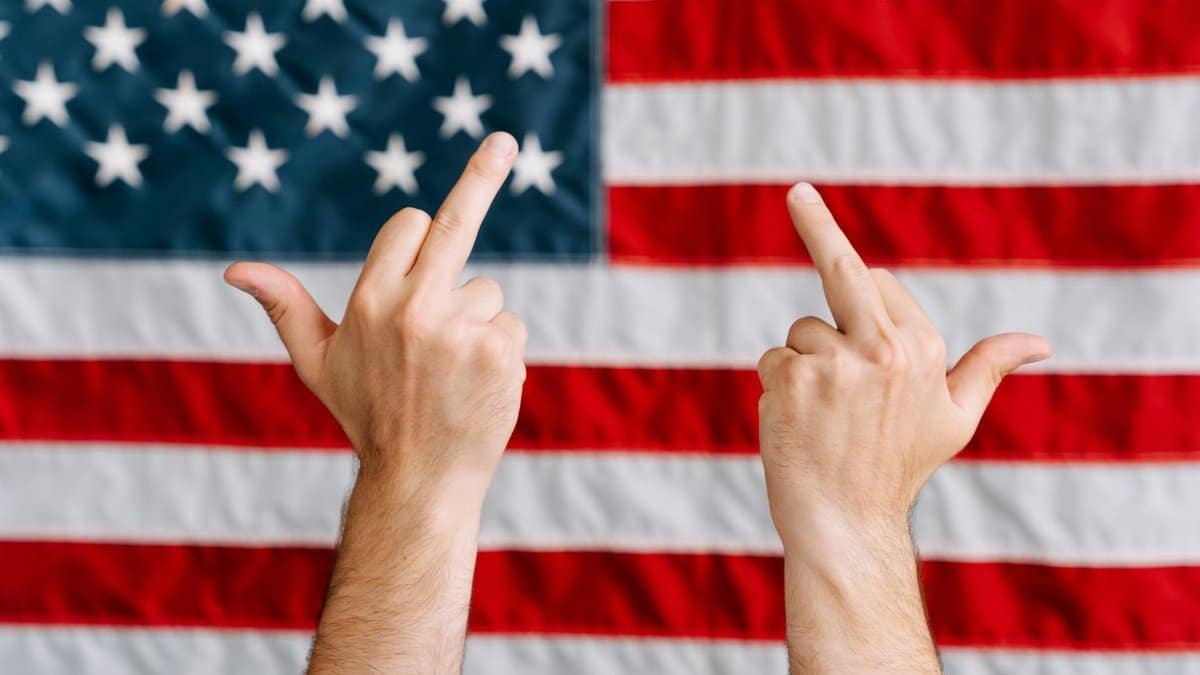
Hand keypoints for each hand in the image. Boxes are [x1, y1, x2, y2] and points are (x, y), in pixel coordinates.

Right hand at [224, 132, 526, 494]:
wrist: (419, 482)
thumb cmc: (367, 416)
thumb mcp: (316, 363)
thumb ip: (285, 307)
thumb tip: (235, 271)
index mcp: (368, 299)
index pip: (410, 224)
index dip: (415, 242)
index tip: (422, 240)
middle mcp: (412, 308)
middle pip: (455, 224)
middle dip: (482, 175)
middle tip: (503, 140)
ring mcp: (459, 329)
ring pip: (487, 291)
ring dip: (477, 323)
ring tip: (451, 372)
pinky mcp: (499, 351)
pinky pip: (512, 326)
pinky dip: (501, 352)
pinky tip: (477, 387)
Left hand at [757, 183, 1050, 545]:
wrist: (846, 523)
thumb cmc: (898, 469)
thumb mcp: (953, 419)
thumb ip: (988, 368)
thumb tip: (1041, 343)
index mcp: (922, 347)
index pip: (876, 282)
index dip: (856, 281)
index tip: (812, 203)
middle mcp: (882, 347)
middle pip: (842, 271)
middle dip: (816, 222)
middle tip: (797, 189)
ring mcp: (835, 360)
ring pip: (799, 333)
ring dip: (801, 366)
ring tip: (823, 416)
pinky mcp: (792, 376)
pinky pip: (771, 359)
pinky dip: (775, 387)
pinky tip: (797, 423)